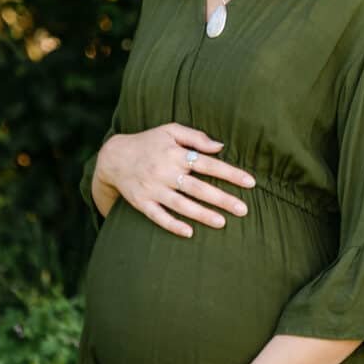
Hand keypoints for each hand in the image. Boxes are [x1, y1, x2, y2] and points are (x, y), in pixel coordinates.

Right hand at [93, 122, 255, 237]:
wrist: (113, 157)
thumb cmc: (148, 142)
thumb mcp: (170, 131)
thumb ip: (196, 137)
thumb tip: (220, 146)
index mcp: (175, 153)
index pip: (208, 163)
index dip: (230, 173)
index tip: (250, 182)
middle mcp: (165, 172)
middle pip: (198, 187)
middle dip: (222, 198)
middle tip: (243, 209)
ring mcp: (153, 189)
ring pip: (181, 204)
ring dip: (202, 214)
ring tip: (223, 222)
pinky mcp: (141, 203)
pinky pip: (158, 216)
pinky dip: (172, 225)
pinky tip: (189, 232)